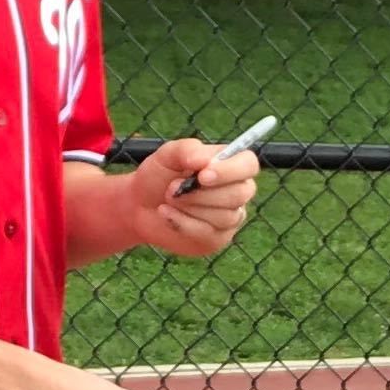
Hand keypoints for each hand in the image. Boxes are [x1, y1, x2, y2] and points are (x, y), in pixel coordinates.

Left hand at [126, 136, 261, 259]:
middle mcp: (236, 191)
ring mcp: (229, 218)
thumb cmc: (158, 176)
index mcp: (230, 165)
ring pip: (225, 216)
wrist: (140, 206)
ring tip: (168, 199)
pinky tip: (166, 213)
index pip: (249, 165)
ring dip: (190, 207)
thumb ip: (187, 150)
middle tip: (173, 188)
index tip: (203, 176)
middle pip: (240, 194)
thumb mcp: (167, 156)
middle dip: (203, 193)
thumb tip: (205, 161)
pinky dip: (183, 223)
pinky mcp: (216, 239)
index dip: (231, 171)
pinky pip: (208, 233)